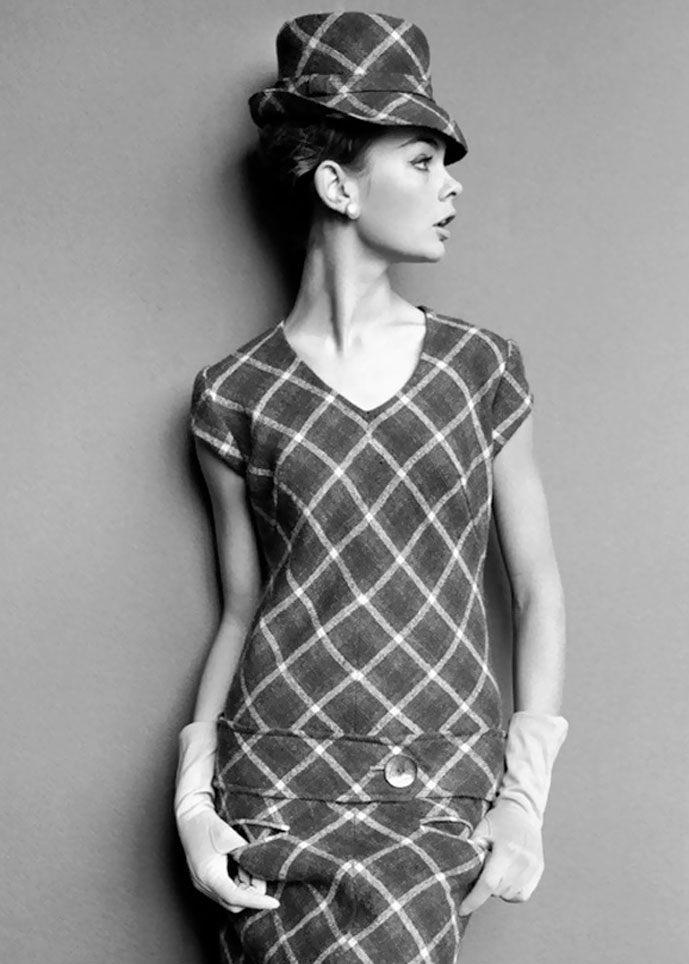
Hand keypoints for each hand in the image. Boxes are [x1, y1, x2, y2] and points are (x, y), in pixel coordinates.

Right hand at [178, 807, 279, 913]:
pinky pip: (224, 891)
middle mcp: (204, 884)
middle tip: (263, 878)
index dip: (257, 901)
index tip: (274, 903)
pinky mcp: (204, 880)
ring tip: (250, 869)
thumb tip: (261, 877)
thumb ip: (247, 858)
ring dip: (245, 890)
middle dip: (252, 895)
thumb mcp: (231, 838)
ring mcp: (202, 884)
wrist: (191, 816)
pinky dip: (237, 885)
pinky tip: (243, 870)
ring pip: (229, 899)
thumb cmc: (208, 824)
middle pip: (233, 903)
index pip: (236, 898)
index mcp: (209, 875)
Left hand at [458, 798, 542, 915]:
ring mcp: (533, 866)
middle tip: (482, 870)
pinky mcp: (539, 870)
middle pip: (498, 890)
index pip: (488, 883)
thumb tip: (458, 869)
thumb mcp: (481, 829)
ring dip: (499, 890)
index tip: (462, 909)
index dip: (474, 899)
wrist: (523, 811)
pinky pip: (522, 895)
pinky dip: (512, 892)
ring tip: (495, 870)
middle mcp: (523, 860)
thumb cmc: (498, 820)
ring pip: (511, 895)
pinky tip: (506, 877)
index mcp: (506, 849)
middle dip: (485, 887)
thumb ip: (471, 848)